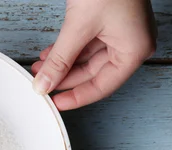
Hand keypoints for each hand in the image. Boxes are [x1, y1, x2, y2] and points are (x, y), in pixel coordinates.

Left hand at [31, 0, 156, 110]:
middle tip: (40, 85)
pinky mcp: (107, 22)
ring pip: (85, 59)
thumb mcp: (79, 27)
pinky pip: (85, 44)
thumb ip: (60, 59)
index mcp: (134, 51)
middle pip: (92, 73)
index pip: (102, 86)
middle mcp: (130, 44)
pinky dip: (66, 50)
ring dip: (61, 64)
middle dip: (63, 78)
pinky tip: (48, 56)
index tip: (55, 104)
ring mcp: (119, 33)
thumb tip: (44, 84)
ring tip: (38, 69)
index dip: (76, 97)